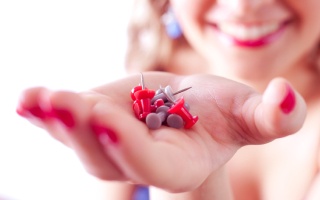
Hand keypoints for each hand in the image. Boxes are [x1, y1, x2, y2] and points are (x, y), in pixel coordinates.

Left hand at [16, 72, 305, 191]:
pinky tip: (27, 99)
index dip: (129, 146)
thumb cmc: (221, 112)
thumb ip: (271, 116)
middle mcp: (138, 158)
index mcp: (177, 164)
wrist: (187, 107)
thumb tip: (287, 96)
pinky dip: (43, 112)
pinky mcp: (94, 123)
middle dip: (83, 130)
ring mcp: (111, 143)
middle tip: (62, 101)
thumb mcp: (247, 111)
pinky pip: (65, 122)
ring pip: (80, 141)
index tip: (105, 116)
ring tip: (36, 98)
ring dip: (56, 120)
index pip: (150, 165)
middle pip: (105, 157)